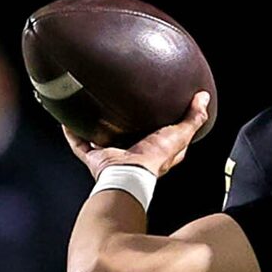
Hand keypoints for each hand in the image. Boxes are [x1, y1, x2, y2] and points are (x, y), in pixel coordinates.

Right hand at [65, 91, 212, 182]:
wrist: (127, 174)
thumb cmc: (154, 158)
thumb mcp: (180, 135)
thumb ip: (193, 118)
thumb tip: (203, 97)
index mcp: (153, 152)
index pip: (161, 139)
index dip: (165, 125)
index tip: (162, 108)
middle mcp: (131, 155)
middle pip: (128, 137)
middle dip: (124, 124)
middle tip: (120, 103)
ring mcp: (111, 156)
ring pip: (101, 139)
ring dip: (96, 127)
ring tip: (90, 106)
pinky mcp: (94, 158)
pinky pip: (80, 143)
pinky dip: (72, 133)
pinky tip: (67, 117)